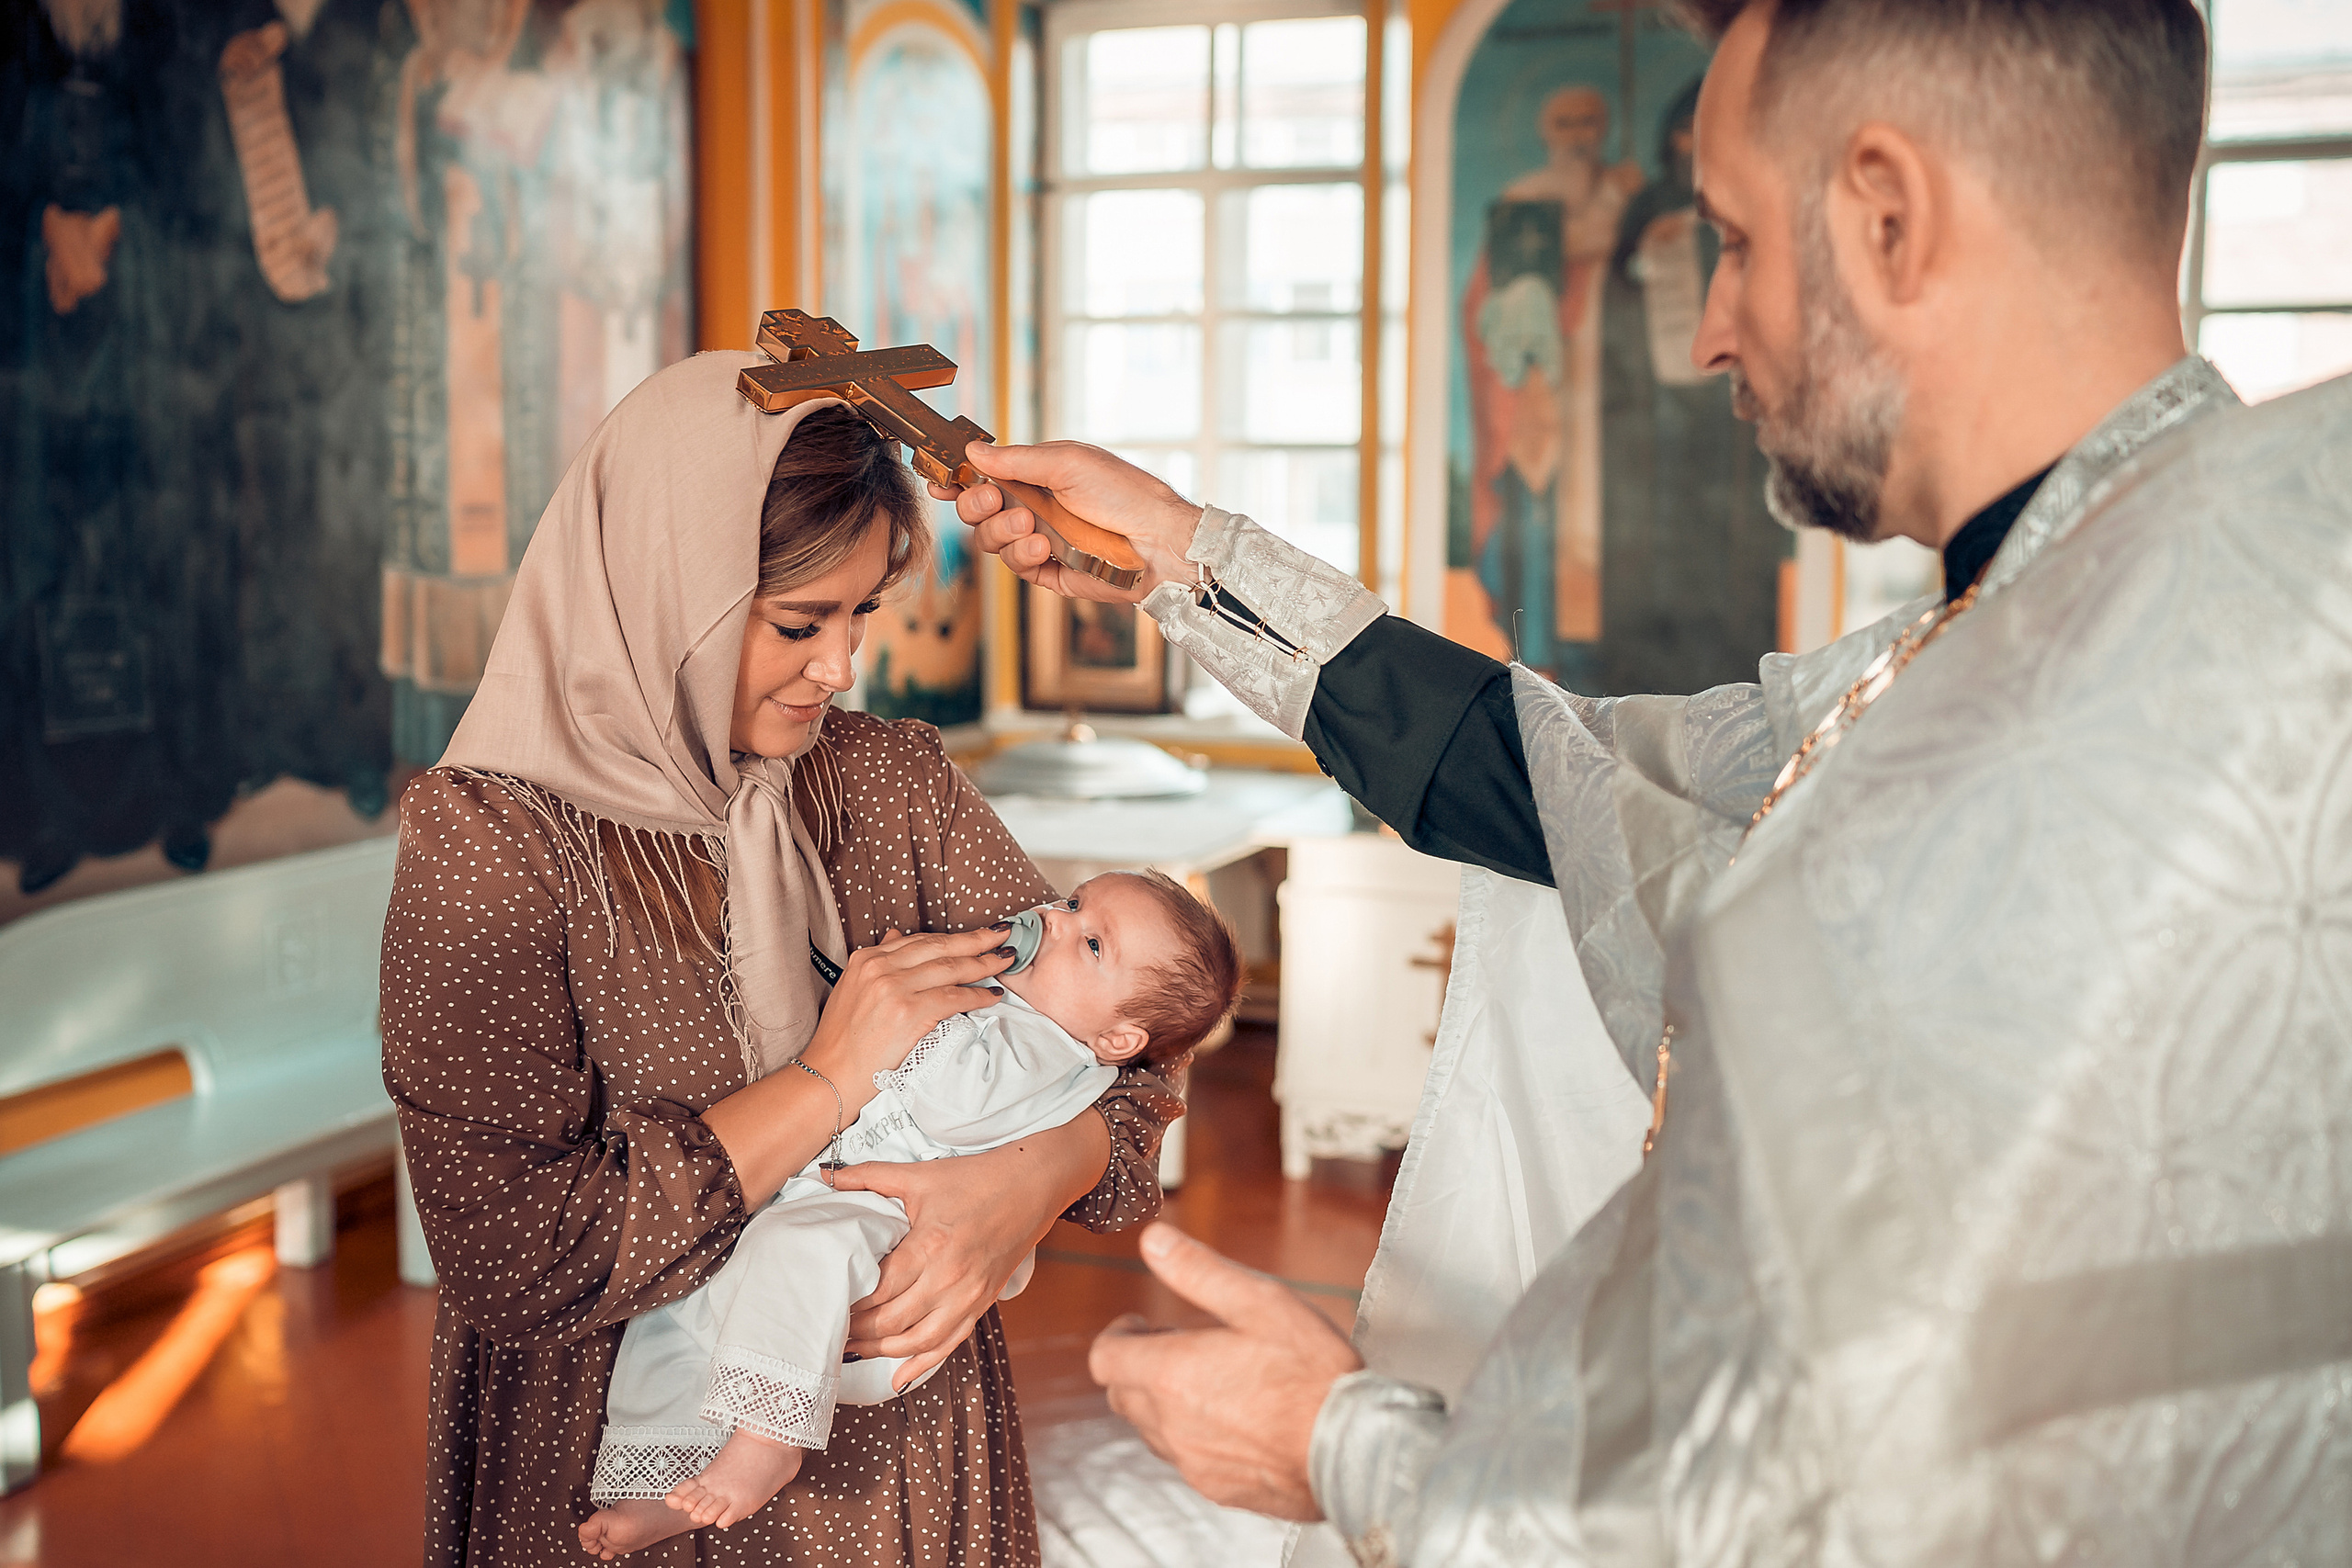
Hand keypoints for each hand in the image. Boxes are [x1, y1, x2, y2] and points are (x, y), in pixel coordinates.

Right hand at [801, 927, 1013, 1088]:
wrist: (829, 1076)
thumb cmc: (843, 1041)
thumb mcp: (853, 989)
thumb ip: (879, 963)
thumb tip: (897, 934)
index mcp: (867, 959)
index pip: (920, 940)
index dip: (953, 937)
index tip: (977, 936)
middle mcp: (879, 967)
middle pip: (940, 947)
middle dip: (977, 941)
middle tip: (1004, 936)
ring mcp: (893, 988)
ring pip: (951, 968)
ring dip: (984, 963)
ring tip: (1006, 960)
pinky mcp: (908, 1011)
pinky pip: (954, 997)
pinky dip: (977, 994)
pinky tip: (992, 994)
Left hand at [835, 1112, 1112, 1389]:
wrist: (1031, 1186)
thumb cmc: (976, 1179)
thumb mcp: (918, 1175)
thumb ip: (869, 1177)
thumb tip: (825, 1177)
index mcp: (930, 1245)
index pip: (878, 1290)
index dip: (849, 1303)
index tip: (826, 1304)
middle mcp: (950, 1278)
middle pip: (892, 1321)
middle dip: (858, 1331)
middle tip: (831, 1329)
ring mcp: (968, 1296)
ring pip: (917, 1341)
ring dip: (882, 1351)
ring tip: (855, 1348)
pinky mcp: (982, 1303)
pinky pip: (949, 1344)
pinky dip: (921, 1364)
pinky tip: (898, 1377)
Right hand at [930, 441, 1202, 603]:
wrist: (1157, 540)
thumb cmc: (1123, 493)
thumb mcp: (1067, 462)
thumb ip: (1015, 459)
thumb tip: (973, 449)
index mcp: (1036, 477)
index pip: (985, 478)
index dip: (958, 481)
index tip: (939, 481)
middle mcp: (1035, 509)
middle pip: (978, 512)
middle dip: (977, 506)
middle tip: (992, 500)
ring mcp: (1041, 542)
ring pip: (992, 542)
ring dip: (1003, 532)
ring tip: (1032, 526)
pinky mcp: (1051, 573)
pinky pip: (1018, 568)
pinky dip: (1023, 556)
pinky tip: (1042, 546)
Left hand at [1088, 1223, 1363, 1519]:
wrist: (1355, 1451)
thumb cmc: (1314, 1375)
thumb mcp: (1260, 1302)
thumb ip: (1199, 1271)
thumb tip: (1154, 1240)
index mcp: (1172, 1373)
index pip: (1104, 1359)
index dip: (1117, 1337)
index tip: (1141, 1325)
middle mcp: (1171, 1423)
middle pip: (1121, 1394)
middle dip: (1139, 1365)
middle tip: (1178, 1346)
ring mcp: (1192, 1462)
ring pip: (1150, 1429)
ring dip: (1163, 1401)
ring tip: (1210, 1380)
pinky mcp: (1216, 1488)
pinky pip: (1184, 1458)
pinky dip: (1191, 1434)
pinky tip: (1234, 1418)